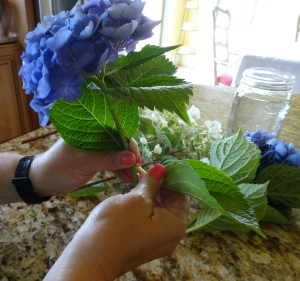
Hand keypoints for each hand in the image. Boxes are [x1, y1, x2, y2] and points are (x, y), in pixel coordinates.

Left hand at [29, 138, 140, 196]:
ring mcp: (97, 148)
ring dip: (126, 165)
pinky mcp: (97, 159)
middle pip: (119, 143)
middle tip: (137, 171)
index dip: (128, 144)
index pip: (116, 131)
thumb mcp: (84, 163)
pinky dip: (120, 170)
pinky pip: (112, 162)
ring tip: (133, 178)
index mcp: (90, 128)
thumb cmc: (59, 167)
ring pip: (117, 153)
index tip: (137, 159)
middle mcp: (96, 135)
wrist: (42, 181)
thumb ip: (108, 160)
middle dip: (130, 156)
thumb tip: (132, 158)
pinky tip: (126, 178)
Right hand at [44, 164, 190, 280]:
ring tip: (139, 183)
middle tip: (146, 173)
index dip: (172, 178)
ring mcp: (159, 242)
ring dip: (153, 196)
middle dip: (162, 186)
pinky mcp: (146, 244)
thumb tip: (161, 169)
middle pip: (173, 204)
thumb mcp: (136, 199)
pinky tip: (135, 198)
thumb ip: (152, 183)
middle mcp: (173, 236)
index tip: (158, 166)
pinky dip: (147, 208)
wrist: (91, 258)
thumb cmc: (116, 226)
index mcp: (176, 224)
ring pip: (162, 212)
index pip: (182, 195)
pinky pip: (153, 222)